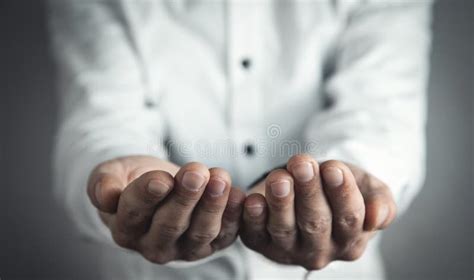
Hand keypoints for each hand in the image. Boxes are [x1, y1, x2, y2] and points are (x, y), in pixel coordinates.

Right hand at [87, 155, 244, 263]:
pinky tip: (239, 194)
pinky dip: (234, 216)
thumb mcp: (110, 174)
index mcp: (125, 228)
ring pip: (201, 232)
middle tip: (195, 173)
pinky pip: (226, 234)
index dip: (147, 196)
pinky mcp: (211, 243)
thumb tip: (105, 195)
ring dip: (213, 205)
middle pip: (170, 225)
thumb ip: (103, 183)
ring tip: (219, 179)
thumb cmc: (131, 179)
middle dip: (185, 197)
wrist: (158, 184)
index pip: (134, 213)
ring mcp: (185, 248)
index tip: (161, 179)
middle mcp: (154, 245)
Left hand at [240, 154, 396, 269]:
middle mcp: (319, 251)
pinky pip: (254, 233)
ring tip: (279, 178)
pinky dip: (252, 217)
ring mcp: (287, 249)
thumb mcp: (366, 188)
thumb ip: (380, 201)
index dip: (342, 193)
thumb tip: (377, 217)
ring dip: (281, 202)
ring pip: (284, 229)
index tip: (334, 168)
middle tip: (302, 165)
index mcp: (350, 240)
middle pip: (316, 224)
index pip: (349, 219)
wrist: (307, 188)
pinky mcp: (260, 242)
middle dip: (309, 192)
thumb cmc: (336, 188)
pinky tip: (252, 200)